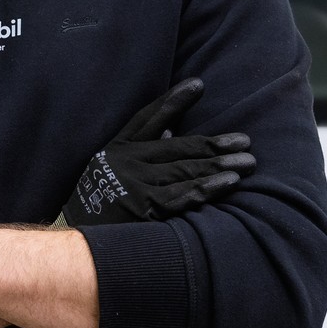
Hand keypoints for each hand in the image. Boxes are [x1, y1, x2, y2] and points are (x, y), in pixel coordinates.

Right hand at [63, 78, 255, 224]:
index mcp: (118, 149)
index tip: (199, 84)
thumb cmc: (98, 205)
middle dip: (214, 143)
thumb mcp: (109, 170)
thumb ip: (139, 149)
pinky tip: (230, 182)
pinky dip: (209, 187)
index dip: (174, 101)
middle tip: (244, 142)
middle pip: (178, 147)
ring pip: (185, 170)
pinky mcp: (144, 209)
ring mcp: (135, 185)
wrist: (78, 243)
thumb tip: (174, 131)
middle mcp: (126, 162)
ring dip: (220, 165)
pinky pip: (183, 196)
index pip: (150, 118)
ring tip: (248, 162)